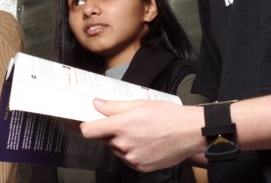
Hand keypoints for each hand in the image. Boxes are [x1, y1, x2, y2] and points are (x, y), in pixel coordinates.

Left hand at [79, 99, 204, 171]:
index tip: (79, 121)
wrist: (191, 132)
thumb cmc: (168, 116)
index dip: (82, 125)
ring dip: (119, 141)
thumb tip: (97, 104)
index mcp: (121, 126)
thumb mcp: (138, 103)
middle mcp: (124, 144)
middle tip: (121, 122)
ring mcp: (132, 158)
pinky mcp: (140, 167)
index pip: (88, 131)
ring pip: (115, 148)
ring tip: (138, 131)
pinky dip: (130, 150)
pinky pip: (127, 158)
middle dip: (107, 130)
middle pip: (103, 139)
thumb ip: (114, 106)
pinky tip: (143, 141)